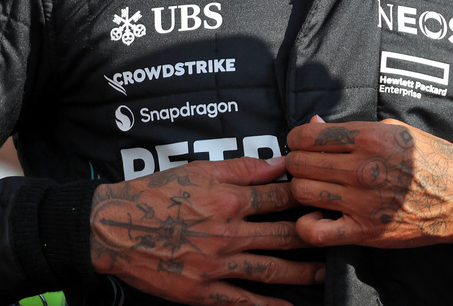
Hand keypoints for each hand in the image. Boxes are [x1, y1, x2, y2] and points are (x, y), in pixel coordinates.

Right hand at [89, 156, 323, 305]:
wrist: (113, 228)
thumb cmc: (160, 192)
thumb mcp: (202, 169)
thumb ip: (245, 168)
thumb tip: (282, 162)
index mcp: (229, 200)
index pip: (281, 199)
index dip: (308, 199)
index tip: (329, 200)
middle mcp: (227, 233)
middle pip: (284, 235)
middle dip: (314, 237)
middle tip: (339, 238)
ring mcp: (215, 265)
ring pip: (270, 269)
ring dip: (301, 273)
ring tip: (324, 274)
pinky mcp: (200, 291)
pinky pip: (240, 301)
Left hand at [286, 118, 452, 248]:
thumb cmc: (431, 159)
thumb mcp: (398, 130)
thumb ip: (354, 128)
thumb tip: (316, 124)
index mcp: (372, 138)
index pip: (311, 135)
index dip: (297, 138)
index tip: (300, 143)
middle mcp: (364, 168)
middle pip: (301, 163)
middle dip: (296, 162)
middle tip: (304, 165)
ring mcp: (362, 202)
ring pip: (302, 192)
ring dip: (301, 188)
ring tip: (312, 186)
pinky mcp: (364, 231)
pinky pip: (316, 231)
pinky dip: (307, 225)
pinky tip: (317, 216)